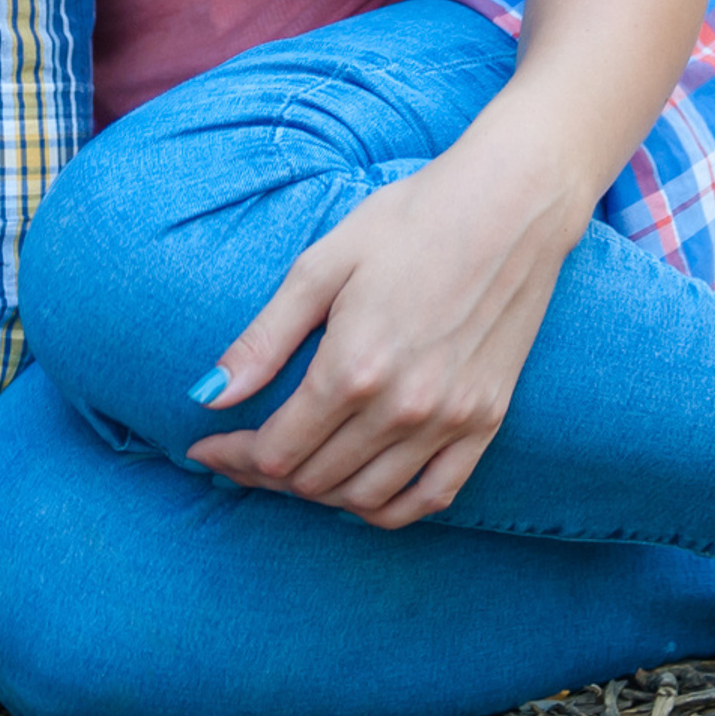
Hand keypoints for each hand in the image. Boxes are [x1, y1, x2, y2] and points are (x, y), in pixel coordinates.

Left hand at [185, 128, 579, 527]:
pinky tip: (359, 491)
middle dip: (266, 474)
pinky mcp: (487, 422)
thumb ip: (263, 340)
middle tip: (242, 452)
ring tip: (295, 465)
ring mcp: (451, 420)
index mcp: (352, 367)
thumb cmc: (407, 222)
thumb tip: (208, 396)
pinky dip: (388, 508)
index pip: (276, 452)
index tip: (205, 447)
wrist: (508, 207)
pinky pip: (432, 498)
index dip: (233, 458)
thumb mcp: (320, 266)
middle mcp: (402, 407)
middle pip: (315, 480)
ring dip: (321, 493)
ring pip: (367, 498)